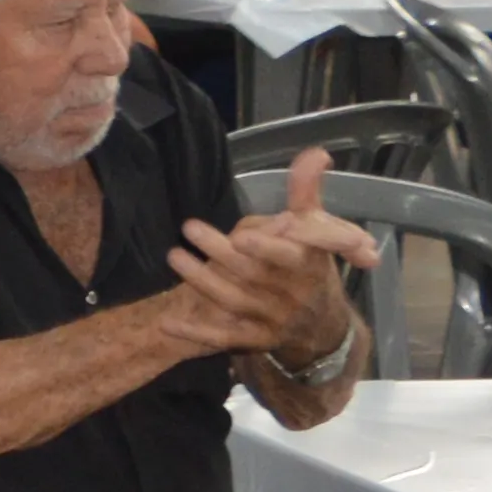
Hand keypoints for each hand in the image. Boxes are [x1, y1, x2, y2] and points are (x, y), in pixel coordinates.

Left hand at [168, 146, 373, 366]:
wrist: (324, 328)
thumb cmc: (311, 268)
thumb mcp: (316, 231)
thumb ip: (306, 193)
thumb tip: (315, 152)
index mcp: (308, 264)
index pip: (290, 257)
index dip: (267, 248)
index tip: (241, 235)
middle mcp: (292, 293)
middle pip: (252, 275)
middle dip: (220, 254)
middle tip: (188, 229)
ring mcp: (272, 319)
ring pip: (234, 301)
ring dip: (202, 281)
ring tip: (174, 256)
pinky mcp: (254, 339)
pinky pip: (223, 338)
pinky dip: (196, 333)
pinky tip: (166, 323)